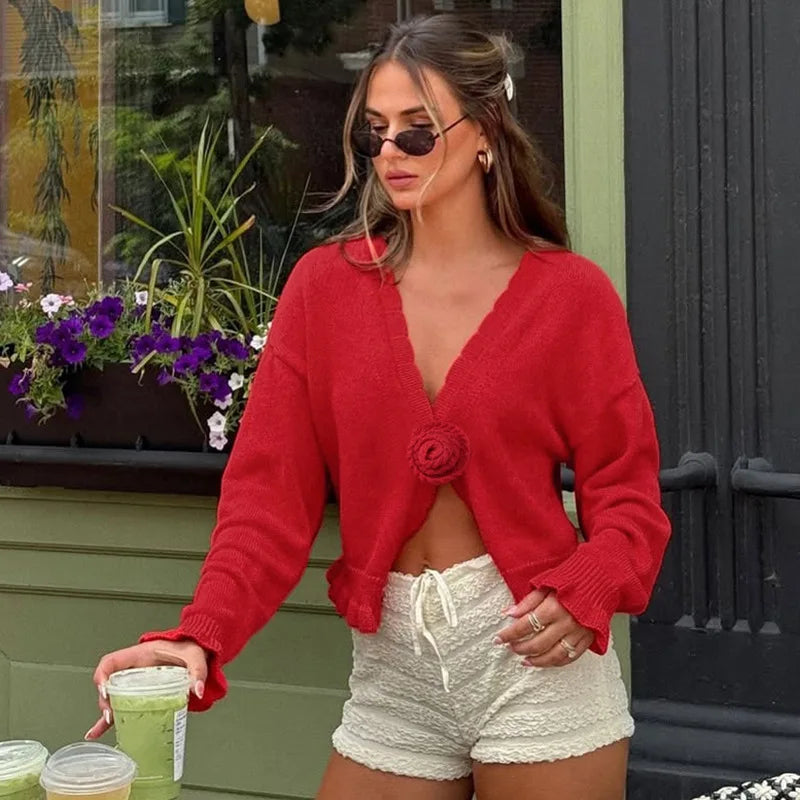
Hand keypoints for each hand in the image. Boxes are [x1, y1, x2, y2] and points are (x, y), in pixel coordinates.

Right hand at [85, 639, 208, 739]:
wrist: (197, 650)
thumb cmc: (190, 648)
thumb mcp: (194, 656)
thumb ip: (196, 671)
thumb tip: (196, 689)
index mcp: (140, 655)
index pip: (111, 661)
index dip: (103, 675)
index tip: (105, 690)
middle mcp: (133, 669)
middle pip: (109, 683)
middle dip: (105, 699)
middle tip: (110, 714)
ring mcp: (135, 682)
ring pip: (112, 697)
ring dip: (106, 711)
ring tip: (105, 724)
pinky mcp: (140, 694)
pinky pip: (121, 706)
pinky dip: (109, 719)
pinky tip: (98, 731)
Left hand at [493, 589, 593, 666]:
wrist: (599, 580)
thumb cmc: (571, 580)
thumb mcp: (545, 584)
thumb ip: (527, 601)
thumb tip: (509, 613)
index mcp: (553, 607)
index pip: (525, 625)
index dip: (509, 634)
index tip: (499, 638)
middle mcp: (566, 623)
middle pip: (538, 643)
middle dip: (520, 648)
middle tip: (511, 648)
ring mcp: (578, 633)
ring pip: (554, 656)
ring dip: (537, 661)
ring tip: (525, 661)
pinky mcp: (587, 639)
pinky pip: (570, 657)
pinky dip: (556, 662)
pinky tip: (545, 662)